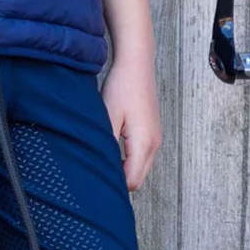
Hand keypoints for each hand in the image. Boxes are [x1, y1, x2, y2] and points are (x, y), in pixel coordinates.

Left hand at [100, 55, 161, 191]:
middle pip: (138, 179)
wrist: (136, 64)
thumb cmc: (122, 87)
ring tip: (102, 159)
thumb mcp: (108, 118)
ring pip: (141, 168)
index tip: (94, 180)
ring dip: (124, 169)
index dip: (113, 186)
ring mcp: (155, 137)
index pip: (131, 182)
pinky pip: (142, 156)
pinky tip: (113, 148)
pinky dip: (129, 159)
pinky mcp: (152, 131)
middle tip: (95, 172)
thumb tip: (100, 169)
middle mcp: (154, 144)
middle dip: (119, 181)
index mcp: (143, 143)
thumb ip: (106, 147)